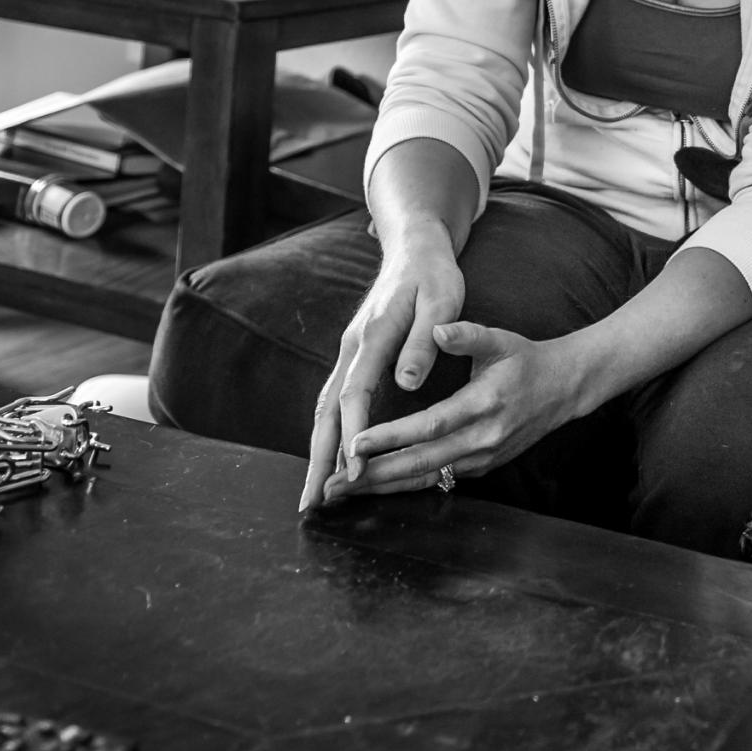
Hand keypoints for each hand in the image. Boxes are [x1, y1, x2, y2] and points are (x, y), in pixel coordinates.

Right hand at [298, 220, 463, 512]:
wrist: (415, 247)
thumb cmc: (434, 275)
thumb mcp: (441, 301)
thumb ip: (425, 342)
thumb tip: (407, 383)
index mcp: (373, 337)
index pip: (354, 395)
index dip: (352, 435)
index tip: (354, 471)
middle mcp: (352, 349)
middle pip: (325, 412)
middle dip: (317, 459)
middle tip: (310, 503)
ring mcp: (348, 354)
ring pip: (324, 410)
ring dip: (317, 453)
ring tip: (312, 496)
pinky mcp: (354, 359)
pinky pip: (334, 404)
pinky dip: (327, 436)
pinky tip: (329, 462)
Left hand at [327, 322, 594, 498]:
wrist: (563, 388)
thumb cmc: (525, 359)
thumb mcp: (500, 339)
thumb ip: (467, 335)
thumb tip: (437, 330)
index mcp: (484, 404)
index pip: (430, 425)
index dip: (392, 437)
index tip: (356, 443)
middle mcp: (483, 438)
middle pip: (422, 463)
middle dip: (374, 475)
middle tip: (333, 483)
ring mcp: (483, 458)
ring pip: (426, 478)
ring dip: (384, 486)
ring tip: (344, 492)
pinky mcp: (481, 468)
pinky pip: (437, 480)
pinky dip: (405, 484)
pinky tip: (376, 486)